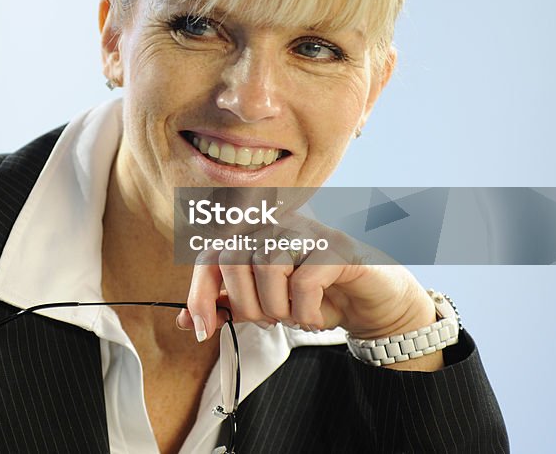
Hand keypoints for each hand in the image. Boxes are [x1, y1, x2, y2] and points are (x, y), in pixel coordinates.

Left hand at [175, 216, 440, 369]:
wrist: (371, 304)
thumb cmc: (315, 299)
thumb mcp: (264, 305)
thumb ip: (226, 307)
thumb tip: (184, 321)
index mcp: (254, 234)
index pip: (210, 256)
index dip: (199, 294)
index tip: (202, 331)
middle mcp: (276, 224)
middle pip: (234, 260)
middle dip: (246, 306)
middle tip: (271, 319)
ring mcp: (307, 231)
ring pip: (267, 268)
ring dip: (279, 309)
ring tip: (295, 317)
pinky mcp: (335, 248)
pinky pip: (303, 282)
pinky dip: (305, 312)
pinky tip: (316, 318)